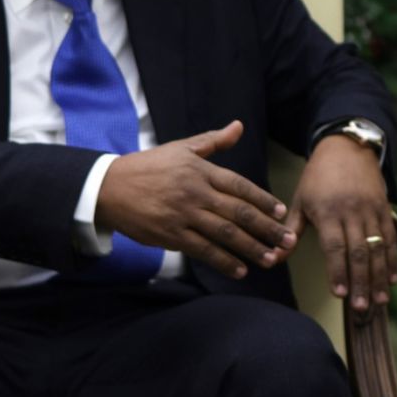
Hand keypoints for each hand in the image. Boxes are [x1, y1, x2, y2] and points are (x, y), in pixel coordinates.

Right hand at [95, 120, 293, 279]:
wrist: (108, 188)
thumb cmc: (149, 166)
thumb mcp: (181, 148)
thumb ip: (213, 141)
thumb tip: (239, 126)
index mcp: (201, 171)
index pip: (239, 186)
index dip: (263, 200)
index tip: (280, 213)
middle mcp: (196, 192)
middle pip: (238, 212)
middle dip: (266, 228)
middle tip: (288, 241)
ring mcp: (183, 215)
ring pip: (224, 234)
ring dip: (251, 248)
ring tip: (272, 259)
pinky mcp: (170, 235)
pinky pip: (203, 250)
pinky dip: (223, 261)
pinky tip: (240, 269)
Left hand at [286, 133, 396, 312]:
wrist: (347, 147)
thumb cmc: (317, 176)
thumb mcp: (299, 199)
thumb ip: (290, 230)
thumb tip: (275, 258)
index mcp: (328, 211)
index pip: (335, 246)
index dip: (338, 271)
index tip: (340, 294)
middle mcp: (352, 212)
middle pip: (359, 252)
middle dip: (361, 282)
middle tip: (361, 308)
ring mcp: (371, 210)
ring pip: (378, 248)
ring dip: (379, 276)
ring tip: (379, 300)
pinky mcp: (384, 209)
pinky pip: (391, 237)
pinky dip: (393, 259)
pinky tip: (392, 279)